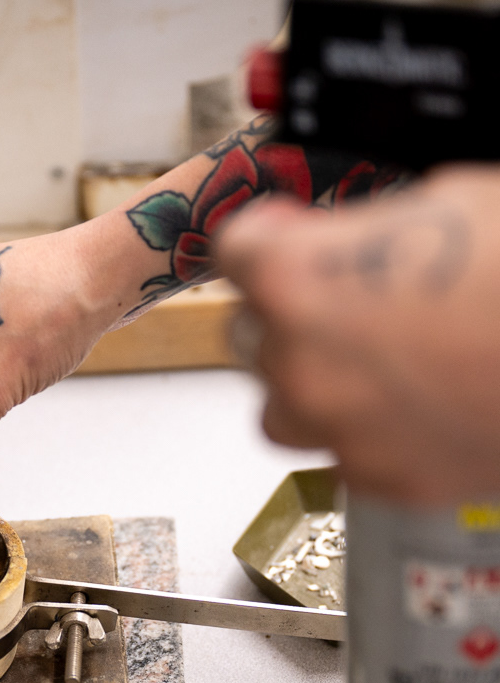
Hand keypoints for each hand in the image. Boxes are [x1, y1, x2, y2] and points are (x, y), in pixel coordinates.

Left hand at [214, 165, 499, 503]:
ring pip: (279, 406)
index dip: (268, 236)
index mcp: (295, 278)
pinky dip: (358, 428)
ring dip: (307, 380)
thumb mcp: (446, 203)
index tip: (289, 233)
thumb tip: (345, 239)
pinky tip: (410, 403)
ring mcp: (334, 429)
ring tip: (367, 360)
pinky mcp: (379, 479)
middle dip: (285, 311)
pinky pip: (339, 451)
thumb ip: (365, 229)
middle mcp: (296, 362)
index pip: (236, 250)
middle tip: (340, 298)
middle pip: (248, 333)